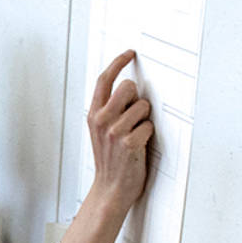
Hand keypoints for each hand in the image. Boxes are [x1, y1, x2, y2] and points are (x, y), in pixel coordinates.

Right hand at [86, 50, 153, 214]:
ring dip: (144, 119)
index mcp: (93, 116)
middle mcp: (101, 121)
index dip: (117, 63)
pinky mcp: (129, 143)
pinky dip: (148, 134)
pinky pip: (149, 125)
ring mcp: (114, 132)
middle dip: (136, 98)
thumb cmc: (109, 160)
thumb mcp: (100, 132)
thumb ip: (108, 110)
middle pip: (127, 87)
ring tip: (134, 134)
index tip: (129, 54)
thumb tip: (126, 88)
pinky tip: (138, 145)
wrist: (109, 188)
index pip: (104, 81)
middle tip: (133, 115)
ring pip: (142, 106)